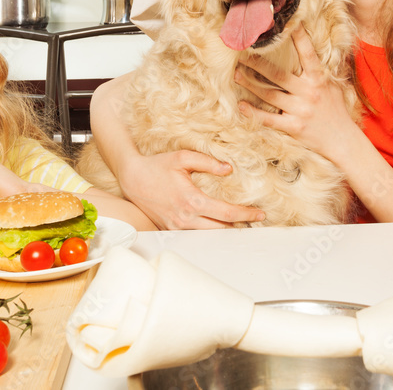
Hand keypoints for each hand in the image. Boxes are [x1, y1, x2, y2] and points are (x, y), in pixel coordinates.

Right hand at [118, 150, 265, 229]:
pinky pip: (194, 235)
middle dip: (240, 226)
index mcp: (192, 200)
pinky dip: (208, 232)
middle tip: (255, 221)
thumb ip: (208, 162)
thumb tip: (229, 169)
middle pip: (221, 230)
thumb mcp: (183, 157)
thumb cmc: (157, 165)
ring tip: (240, 224)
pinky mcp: (170, 229)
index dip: (246, 214)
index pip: (226, 213)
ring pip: (208, 236)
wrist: (132, 178)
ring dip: (225, 231)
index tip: (260, 213)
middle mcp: (186, 218)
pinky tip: (217, 226)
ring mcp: (177, 226)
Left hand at [234, 27, 358, 162]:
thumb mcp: (334, 86)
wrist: (343, 140)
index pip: (307, 54)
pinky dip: (254, 113)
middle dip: (258, 64)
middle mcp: (309, 92)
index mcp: (319, 79)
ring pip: (270, 95)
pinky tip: (242, 105)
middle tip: (242, 54)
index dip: (298, 37)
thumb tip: (316, 48)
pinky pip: (270, 119)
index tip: (287, 23)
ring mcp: (301, 110)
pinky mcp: (294, 126)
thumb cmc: (336, 110)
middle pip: (279, 75)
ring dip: (251, 84)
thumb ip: (323, 69)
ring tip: (237, 74)